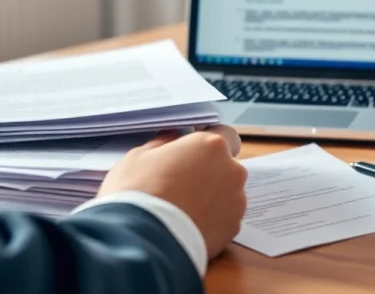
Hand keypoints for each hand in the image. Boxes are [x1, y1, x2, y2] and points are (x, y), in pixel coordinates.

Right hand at [98, 128, 247, 258]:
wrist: (141, 241)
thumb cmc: (138, 192)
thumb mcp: (140, 156)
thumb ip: (164, 143)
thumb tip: (174, 138)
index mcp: (212, 145)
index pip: (221, 134)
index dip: (206, 145)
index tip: (192, 153)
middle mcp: (232, 170)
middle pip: (224, 166)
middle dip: (207, 172)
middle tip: (179, 186)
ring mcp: (237, 201)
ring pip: (226, 193)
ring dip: (211, 197)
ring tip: (182, 211)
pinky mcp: (234, 228)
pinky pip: (224, 218)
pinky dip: (211, 220)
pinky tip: (189, 226)